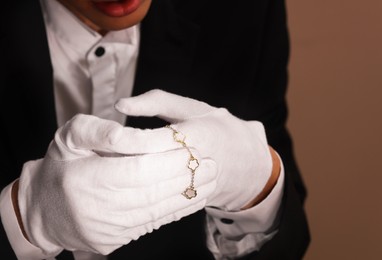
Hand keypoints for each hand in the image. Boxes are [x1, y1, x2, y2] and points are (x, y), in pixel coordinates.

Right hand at [17, 114, 216, 255]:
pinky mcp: (114, 240)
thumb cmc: (59, 166)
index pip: (138, 169)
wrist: (44, 210)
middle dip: (186, 177)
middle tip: (212, 163)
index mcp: (85, 178)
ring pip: (157, 210)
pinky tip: (194, 198)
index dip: (168, 159)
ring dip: (187, 194)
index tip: (192, 148)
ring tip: (210, 179)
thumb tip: (131, 135)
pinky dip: (176, 210)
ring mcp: (107, 229)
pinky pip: (152, 224)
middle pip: (153, 191)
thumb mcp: (70, 137)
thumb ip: (100, 130)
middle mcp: (97, 209)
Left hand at [115, 89, 272, 210]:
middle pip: (151, 168)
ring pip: (155, 189)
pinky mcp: (194, 200)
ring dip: (130, 186)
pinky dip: (145, 199)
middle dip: (122, 167)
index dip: (126, 141)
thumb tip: (120, 104)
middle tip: (96, 164)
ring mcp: (197, 184)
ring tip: (106, 180)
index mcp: (197, 134)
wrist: (249, 162)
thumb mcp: (193, 108)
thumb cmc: (218, 128)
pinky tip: (126, 194)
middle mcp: (198, 161)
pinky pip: (165, 202)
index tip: (105, 140)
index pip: (153, 140)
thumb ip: (158, 102)